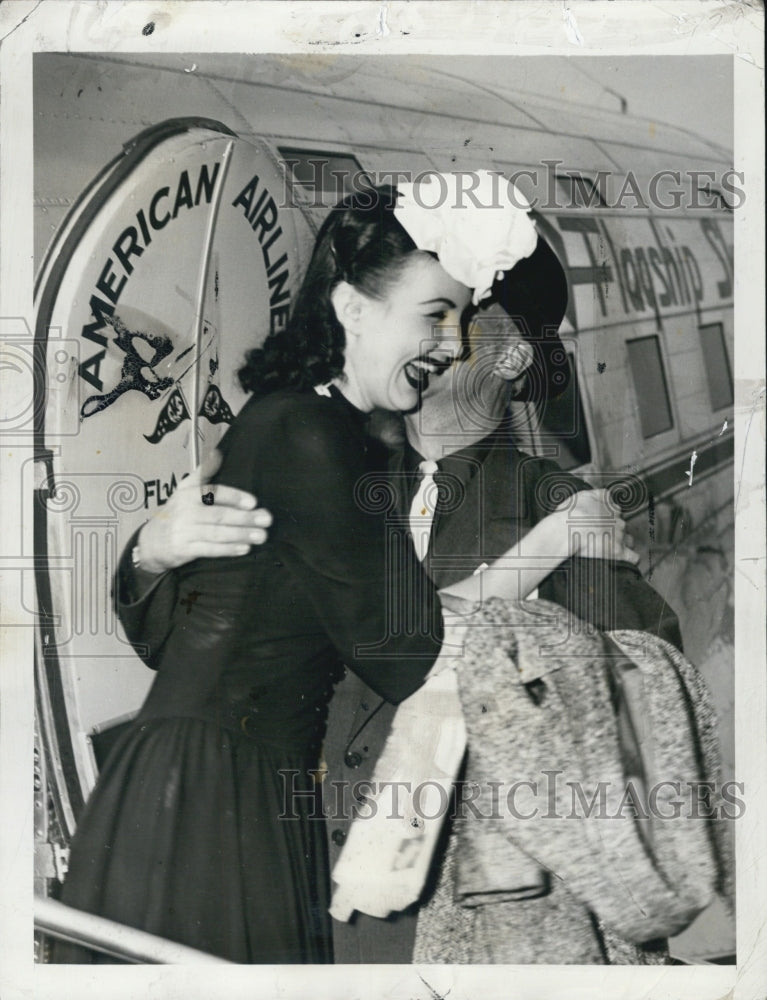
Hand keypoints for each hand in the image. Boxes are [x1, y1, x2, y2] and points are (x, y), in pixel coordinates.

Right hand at [136, 450, 271, 573]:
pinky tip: (245, 548)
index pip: (214, 493)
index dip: (234, 497)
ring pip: (217, 533)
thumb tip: (217, 453)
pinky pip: (210, 549)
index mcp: (188, 493)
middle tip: (266, 520)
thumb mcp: (185, 489)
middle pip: (219, 515)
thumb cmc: (176, 513)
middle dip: (245, 518)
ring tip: (261, 535)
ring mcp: (184, 531)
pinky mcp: (184, 549)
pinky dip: (229, 549)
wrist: (152, 541)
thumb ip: (203, 473)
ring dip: (241, 534)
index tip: (253, 502)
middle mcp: (186, 511)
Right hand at [556, 488, 638, 564]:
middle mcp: (617, 520)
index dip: (608, 518)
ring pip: (627, 539)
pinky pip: (632, 556)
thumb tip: (605, 496)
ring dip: (621, 543)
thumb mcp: (583, 495)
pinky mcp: (618, 551)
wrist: (567, 530)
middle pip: (621, 526)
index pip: (616, 511)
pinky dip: (630, 558)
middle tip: (600, 535)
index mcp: (610, 508)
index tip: (600, 522)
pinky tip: (625, 559)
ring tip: (608, 547)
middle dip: (614, 531)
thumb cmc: (570, 515)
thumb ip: (597, 495)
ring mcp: (619, 536)